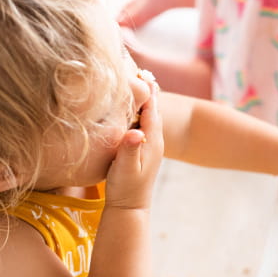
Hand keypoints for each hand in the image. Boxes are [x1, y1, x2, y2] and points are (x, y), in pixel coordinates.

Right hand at [104, 83, 163, 210]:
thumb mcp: (124, 168)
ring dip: (143, 100)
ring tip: (136, 82)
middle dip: (146, 90)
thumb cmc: (125, 188)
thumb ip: (130, 149)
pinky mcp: (142, 148)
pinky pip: (142, 123)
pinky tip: (130, 108)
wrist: (130, 207)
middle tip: (138, 69)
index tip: (141, 71)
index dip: (146, 89)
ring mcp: (149, 144)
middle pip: (152, 108)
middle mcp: (153, 139)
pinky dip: (138, 112)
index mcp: (151, 139)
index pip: (151, 108)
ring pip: (148, 115)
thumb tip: (134, 133)